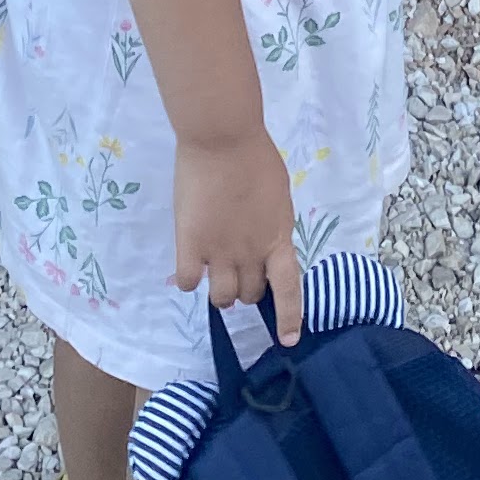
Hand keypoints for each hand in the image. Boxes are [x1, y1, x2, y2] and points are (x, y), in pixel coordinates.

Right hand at [173, 128, 302, 343]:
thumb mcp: (277, 197)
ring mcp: (220, 253)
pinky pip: (190, 282)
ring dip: (221, 290)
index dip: (289, 318)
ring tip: (216, 270)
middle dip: (247, 288)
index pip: (288, 290)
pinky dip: (191, 278)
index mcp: (278, 239)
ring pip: (222, 297)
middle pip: (250, 294)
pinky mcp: (191, 246)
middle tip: (239, 269)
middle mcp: (251, 254)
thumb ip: (272, 226)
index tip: (288, 340)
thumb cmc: (256, 157)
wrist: (223, 139)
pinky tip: (191, 263)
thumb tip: (265, 242)